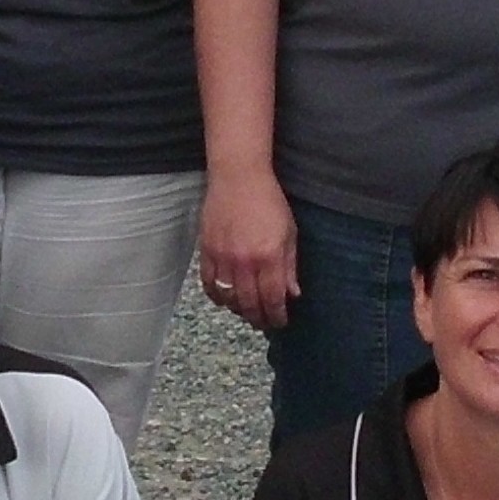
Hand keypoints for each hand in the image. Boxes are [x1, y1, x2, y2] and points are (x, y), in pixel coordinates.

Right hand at [199, 166, 297, 330]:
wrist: (238, 177)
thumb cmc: (268, 201)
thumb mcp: (289, 232)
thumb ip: (289, 266)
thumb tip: (292, 293)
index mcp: (269, 256)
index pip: (273, 299)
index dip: (277, 316)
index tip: (280, 321)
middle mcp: (245, 262)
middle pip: (250, 304)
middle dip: (259, 318)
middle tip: (264, 322)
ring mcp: (223, 258)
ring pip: (228, 299)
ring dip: (238, 310)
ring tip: (246, 311)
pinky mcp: (206, 251)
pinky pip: (209, 284)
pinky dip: (217, 296)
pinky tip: (225, 298)